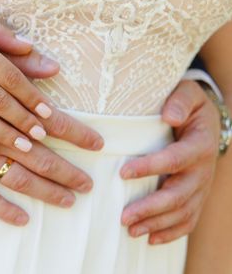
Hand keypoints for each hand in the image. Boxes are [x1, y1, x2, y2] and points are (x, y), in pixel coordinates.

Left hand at [119, 80, 219, 243]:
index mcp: (199, 144)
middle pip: (178, 195)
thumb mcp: (188, 93)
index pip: (174, 159)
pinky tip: (151, 238)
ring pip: (182, 212)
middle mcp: (202, 170)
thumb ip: (179, 100)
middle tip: (124, 217)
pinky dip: (171, 232)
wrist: (209, 122)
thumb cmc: (190, 106)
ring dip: (157, 224)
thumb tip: (169, 116)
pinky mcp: (196, 196)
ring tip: (131, 230)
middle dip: (151, 208)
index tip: (123, 173)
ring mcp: (201, 186)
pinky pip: (188, 219)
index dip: (150, 167)